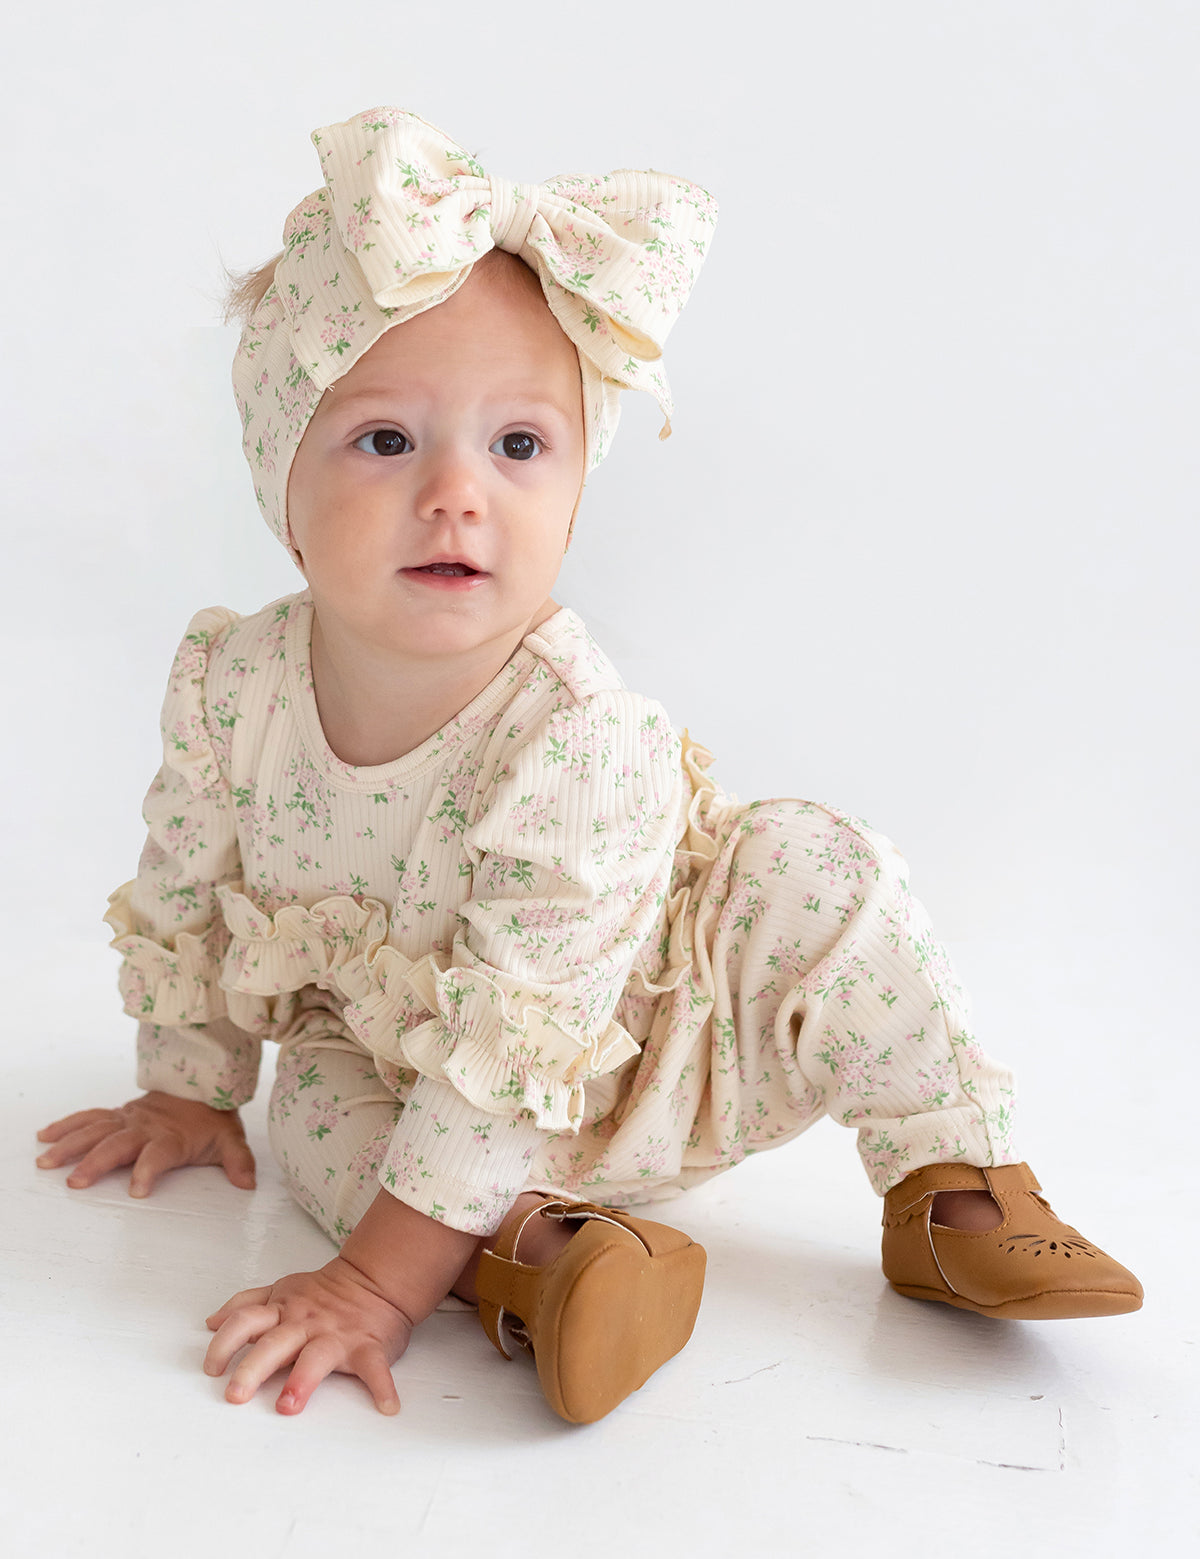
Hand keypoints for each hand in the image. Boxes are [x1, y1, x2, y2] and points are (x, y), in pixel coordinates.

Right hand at [35, 1091, 255, 1197]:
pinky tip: (44, 1137)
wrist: (200, 1082)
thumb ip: (238, 1161)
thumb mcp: (230, 1139)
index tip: (137, 1190)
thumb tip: (248, 1183)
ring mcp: (128, 1119)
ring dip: (70, 1145)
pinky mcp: (117, 1115)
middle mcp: (146, 1127)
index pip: (160, 1154)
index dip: (149, 1170)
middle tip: (76, 1181)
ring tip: (46, 1162)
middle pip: (118, 1143)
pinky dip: (66, 1126)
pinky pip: (88, 1118)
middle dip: (97, 1162)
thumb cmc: (211, 1117)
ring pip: (95, 1130)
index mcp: (172, 1136)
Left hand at [203, 1257, 410, 1414]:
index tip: (212, 1369)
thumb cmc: (324, 1293)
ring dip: (302, 1380)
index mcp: (282, 1311)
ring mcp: (336, 1336)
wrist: (374, 1280)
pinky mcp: (367, 1347)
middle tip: (235, 1395)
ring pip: (316, 1357)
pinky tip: (388, 1406)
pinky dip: (382, 1387)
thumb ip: (246, 1304)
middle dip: (252, 1369)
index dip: (224, 1343)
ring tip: (288, 1406)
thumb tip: (212, 1322)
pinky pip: (375, 1368)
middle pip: (273, 1344)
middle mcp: (304, 1324)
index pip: (245, 1321)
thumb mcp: (281, 1290)